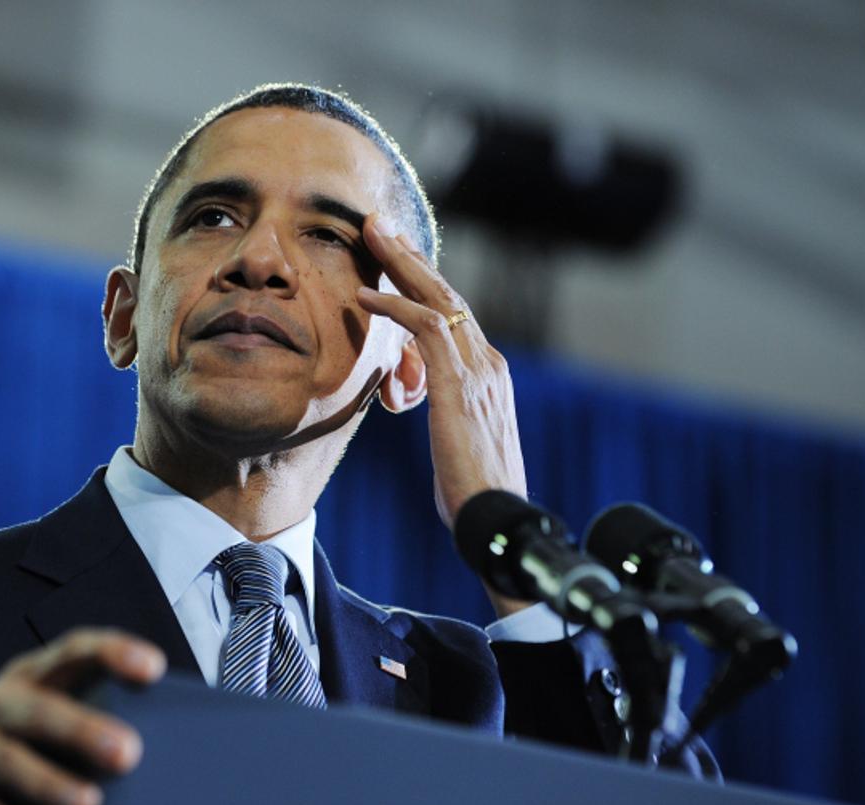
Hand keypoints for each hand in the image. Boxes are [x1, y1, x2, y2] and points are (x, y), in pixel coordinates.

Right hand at [0, 628, 165, 804]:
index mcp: (33, 674)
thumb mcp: (51, 716)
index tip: (154, 668)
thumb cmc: (23, 743)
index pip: (75, 651)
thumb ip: (96, 716)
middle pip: (39, 709)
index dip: (113, 652)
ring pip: (7, 763)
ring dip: (49, 786)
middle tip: (129, 754)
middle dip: (82, 729)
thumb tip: (179, 744)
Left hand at [357, 215, 531, 616]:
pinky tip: (366, 296)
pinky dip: (394, 307)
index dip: (426, 283)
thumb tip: (418, 401)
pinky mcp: (459, 384)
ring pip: (438, 298)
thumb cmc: (476, 495)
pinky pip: (425, 329)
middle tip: (381, 225)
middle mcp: (490, 363)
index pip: (456, 315)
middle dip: (412, 256)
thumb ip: (445, 411)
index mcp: (491, 375)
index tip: (399, 258)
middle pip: (448, 293)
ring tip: (370, 237)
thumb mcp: (459, 443)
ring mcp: (479, 370)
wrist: (498, 520)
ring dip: (401, 264)